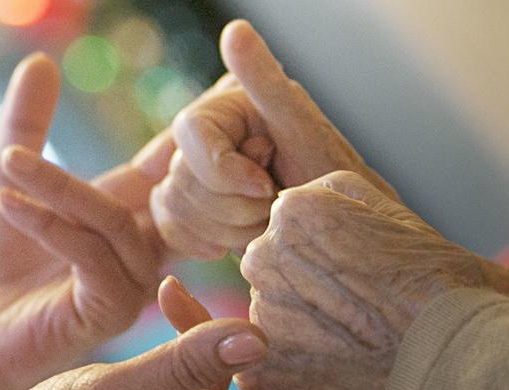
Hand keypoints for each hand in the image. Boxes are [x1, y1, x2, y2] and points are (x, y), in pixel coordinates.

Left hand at [0, 54, 172, 389]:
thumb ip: (26, 125)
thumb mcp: (7, 179)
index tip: (227, 85)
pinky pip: (91, 257)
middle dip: (180, 151)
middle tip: (191, 109)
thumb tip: (38, 61)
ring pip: (114, 220)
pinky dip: (50, 226)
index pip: (173, 164)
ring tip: (7, 163)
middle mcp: (143, 246)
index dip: (195, 129)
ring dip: (59, 186)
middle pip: (171, 189)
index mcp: (130, 212)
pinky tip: (8, 205)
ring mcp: (133, 282)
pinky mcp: (111, 312)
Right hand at [151, 20, 397, 259]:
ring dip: (228, 226)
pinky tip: (245, 236)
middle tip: (274, 202)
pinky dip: (211, 240)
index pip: (189, 132)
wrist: (335, 226)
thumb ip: (264, 80)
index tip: (265, 185)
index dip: (223, 170)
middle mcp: (202, 139)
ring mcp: (192, 174)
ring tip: (266, 219)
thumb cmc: (329, 175)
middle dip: (233, 205)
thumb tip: (236, 30)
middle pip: (180, 177)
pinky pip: (173, 228)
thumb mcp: (301, 125)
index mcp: (223, 110)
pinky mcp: (189, 209)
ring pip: (175, 207)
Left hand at [239, 171, 486, 389]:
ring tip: (356, 346)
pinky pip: (270, 370)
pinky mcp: (263, 375)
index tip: (362, 276)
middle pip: (274, 273)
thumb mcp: (394, 212)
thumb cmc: (442, 284)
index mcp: (293, 213)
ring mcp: (259, 318)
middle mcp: (263, 259)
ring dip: (302, 332)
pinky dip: (300, 375)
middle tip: (359, 313)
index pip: (291, 231)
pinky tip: (342, 375)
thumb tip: (305, 201)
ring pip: (273, 320)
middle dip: (307, 290)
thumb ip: (340, 198)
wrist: (459, 360)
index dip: (329, 256)